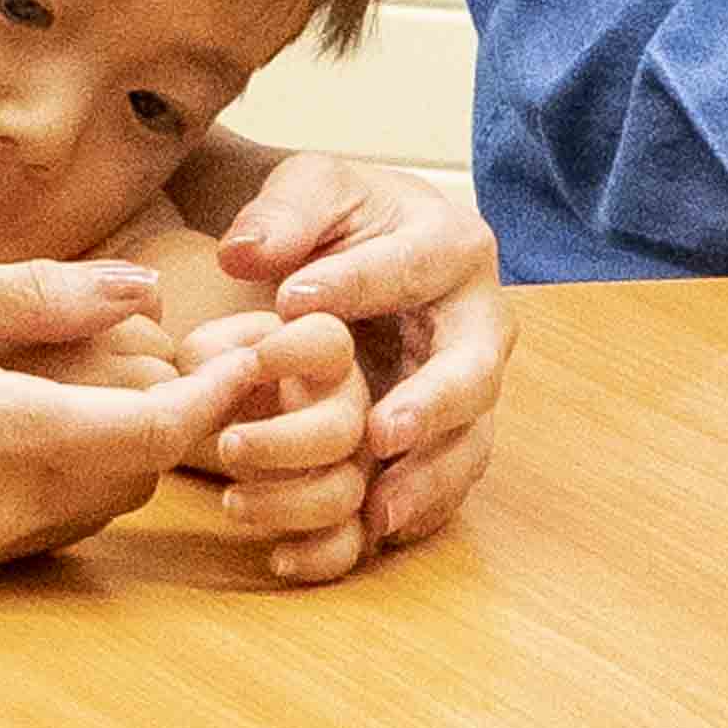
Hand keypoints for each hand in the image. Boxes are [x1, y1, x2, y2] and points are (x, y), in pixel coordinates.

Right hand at [0, 261, 245, 572]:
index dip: (214, 394)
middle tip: (136, 335)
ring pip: (95, 501)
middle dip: (158, 409)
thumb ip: (36, 296)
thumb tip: (139, 286)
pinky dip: (61, 468)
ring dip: (109, 441)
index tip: (244, 349)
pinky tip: (11, 407)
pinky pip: (44, 520)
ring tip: (65, 363)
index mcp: (1, 440)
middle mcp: (1, 513)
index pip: (157, 433)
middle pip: (138, 470)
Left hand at [201, 151, 505, 568]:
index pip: (413, 267)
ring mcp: (468, 390)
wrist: (356, 255)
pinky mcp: (449, 439)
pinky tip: (368, 536)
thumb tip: (248, 253)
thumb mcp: (310, 190)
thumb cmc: (336, 219)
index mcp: (453, 247)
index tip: (290, 301)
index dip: (357, 283)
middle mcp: (478, 324)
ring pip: (470, 443)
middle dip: (432, 405)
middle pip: (474, 371)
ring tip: (378, 512)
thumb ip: (284, 211)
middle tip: (380, 432)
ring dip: (428, 481)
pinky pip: (447, 486)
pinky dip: (415, 515)